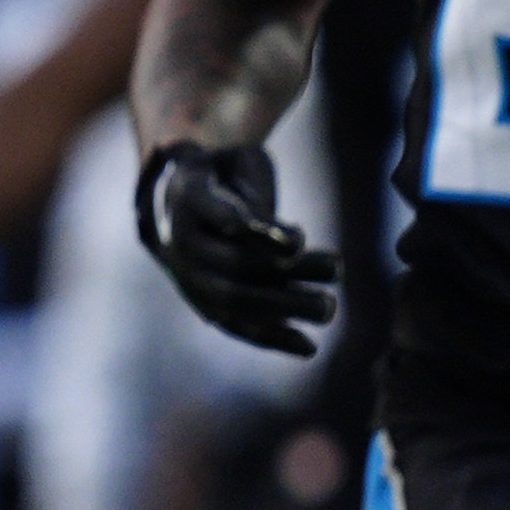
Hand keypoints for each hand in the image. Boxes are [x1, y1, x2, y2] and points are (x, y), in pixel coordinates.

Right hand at [134, 139, 339, 353]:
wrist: (173, 202)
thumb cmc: (224, 173)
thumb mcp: (238, 163)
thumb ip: (256, 192)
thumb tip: (291, 246)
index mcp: (188, 193)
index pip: (218, 212)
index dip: (258, 229)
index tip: (299, 240)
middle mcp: (181, 239)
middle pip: (236, 265)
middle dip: (290, 272)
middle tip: (336, 268)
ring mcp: (188, 275)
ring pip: (236, 299)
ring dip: (287, 306)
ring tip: (329, 306)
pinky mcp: (201, 302)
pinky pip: (235, 325)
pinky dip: (272, 337)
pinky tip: (309, 346)